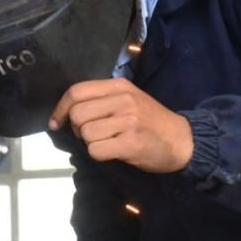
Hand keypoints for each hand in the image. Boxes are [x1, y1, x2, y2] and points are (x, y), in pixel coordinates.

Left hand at [49, 79, 193, 172]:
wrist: (183, 140)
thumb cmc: (150, 122)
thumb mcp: (128, 100)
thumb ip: (100, 100)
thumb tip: (65, 112)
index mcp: (118, 86)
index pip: (76, 92)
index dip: (60, 108)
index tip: (57, 122)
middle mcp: (123, 100)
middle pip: (77, 114)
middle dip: (78, 129)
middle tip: (93, 135)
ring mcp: (128, 120)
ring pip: (85, 134)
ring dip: (91, 143)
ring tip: (109, 142)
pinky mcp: (131, 142)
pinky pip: (96, 150)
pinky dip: (99, 155)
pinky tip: (115, 152)